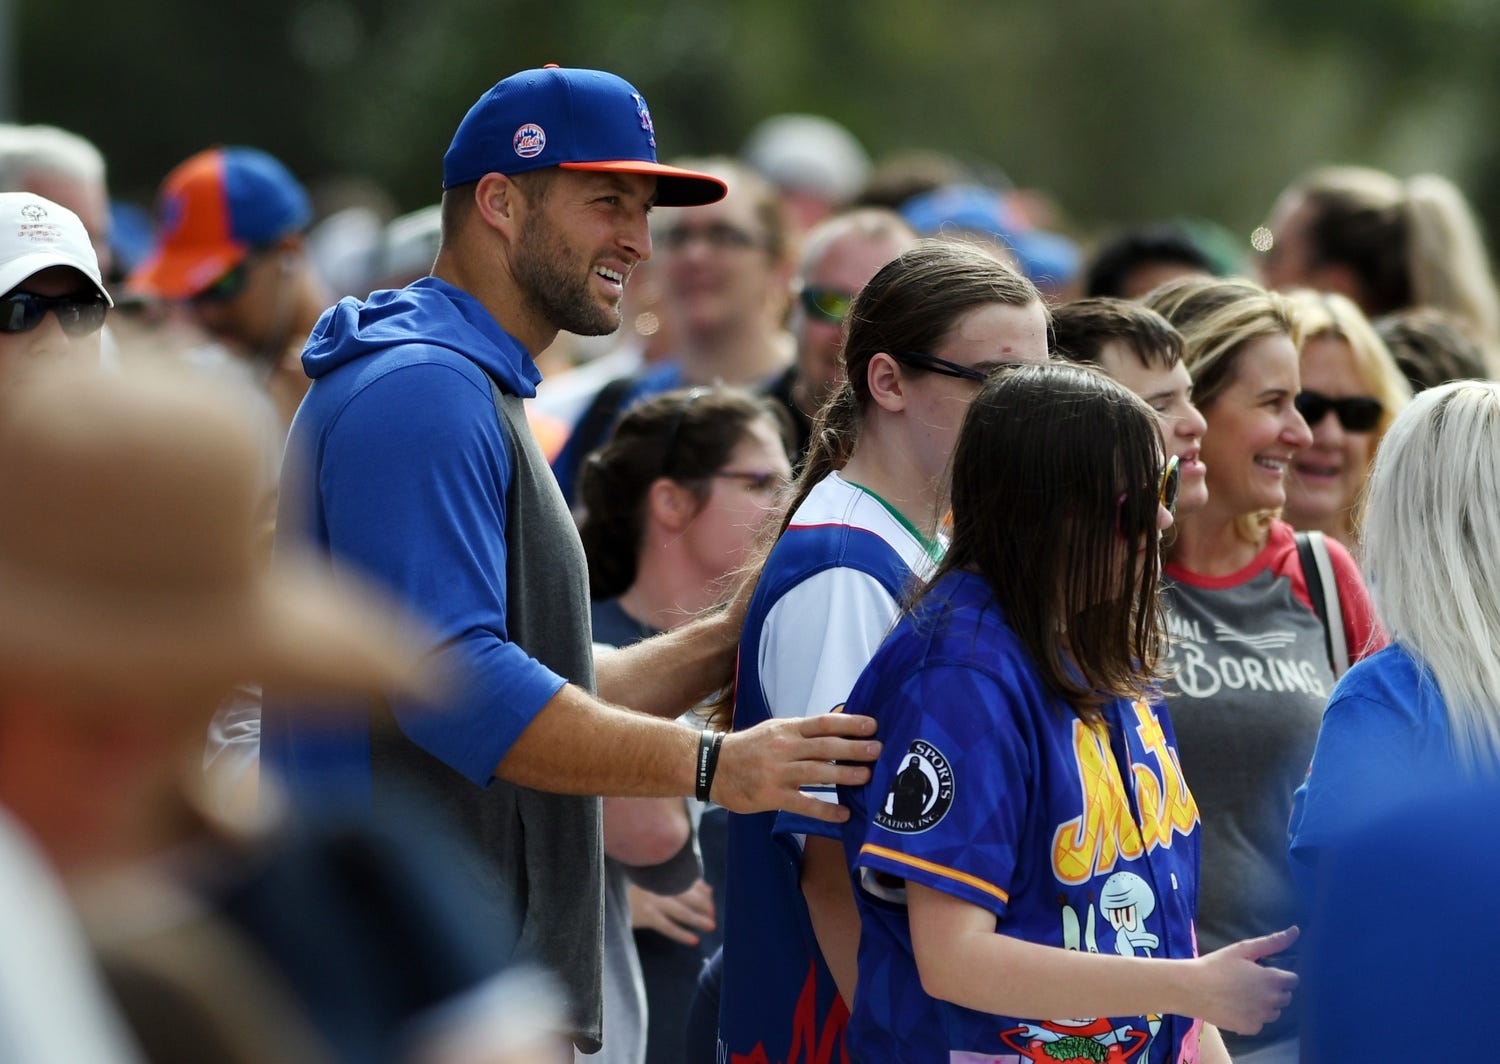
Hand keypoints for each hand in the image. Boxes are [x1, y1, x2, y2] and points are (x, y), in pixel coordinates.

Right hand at [629, 879, 715, 945]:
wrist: (606, 896)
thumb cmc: (635, 887)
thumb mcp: (655, 878)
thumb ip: (681, 881)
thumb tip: (708, 889)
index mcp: (662, 874)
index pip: (689, 882)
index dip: (703, 892)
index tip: (711, 901)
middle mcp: (659, 885)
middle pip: (689, 896)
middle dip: (704, 906)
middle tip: (713, 915)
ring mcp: (652, 900)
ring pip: (682, 912)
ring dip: (698, 919)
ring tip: (711, 926)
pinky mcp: (646, 916)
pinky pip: (668, 927)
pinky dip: (682, 934)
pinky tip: (694, 940)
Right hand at [711, 713, 879, 821]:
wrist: (713, 766)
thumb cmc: (750, 748)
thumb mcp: (775, 730)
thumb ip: (803, 731)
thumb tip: (838, 726)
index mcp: (787, 729)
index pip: (823, 723)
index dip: (849, 723)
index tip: (872, 726)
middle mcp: (784, 747)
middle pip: (825, 746)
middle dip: (854, 748)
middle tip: (877, 751)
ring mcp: (778, 772)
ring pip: (818, 772)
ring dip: (845, 775)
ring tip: (866, 777)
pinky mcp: (772, 795)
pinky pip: (804, 803)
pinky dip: (826, 810)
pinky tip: (844, 815)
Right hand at [1188, 926, 1299, 1035]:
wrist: (1192, 989)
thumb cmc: (1217, 965)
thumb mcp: (1243, 949)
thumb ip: (1272, 942)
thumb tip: (1296, 931)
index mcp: (1272, 979)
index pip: (1293, 980)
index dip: (1280, 975)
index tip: (1264, 972)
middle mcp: (1271, 1000)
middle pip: (1285, 997)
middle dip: (1274, 990)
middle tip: (1250, 983)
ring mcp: (1261, 1017)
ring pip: (1274, 1012)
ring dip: (1265, 1005)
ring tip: (1242, 995)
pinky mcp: (1250, 1028)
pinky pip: (1259, 1023)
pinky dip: (1252, 1017)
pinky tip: (1236, 1007)